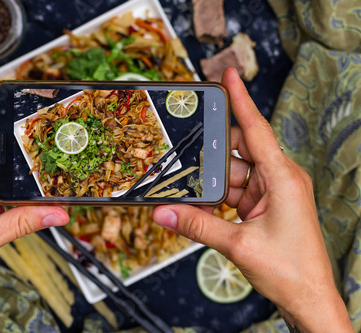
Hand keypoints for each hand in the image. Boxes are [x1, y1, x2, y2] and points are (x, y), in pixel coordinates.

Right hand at [153, 68, 352, 331]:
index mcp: (282, 178)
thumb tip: (163, 211)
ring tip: (192, 196)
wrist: (308, 298)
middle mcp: (279, 178)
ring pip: (233, 172)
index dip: (240, 99)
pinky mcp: (265, 204)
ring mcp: (272, 191)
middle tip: (186, 158)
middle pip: (238, 150)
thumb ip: (197, 224)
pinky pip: (235, 190)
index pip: (255, 129)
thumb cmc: (290, 270)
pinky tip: (205, 209)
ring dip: (213, 183)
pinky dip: (219, 197)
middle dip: (211, 155)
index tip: (228, 74)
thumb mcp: (238, 245)